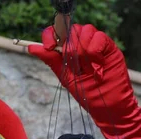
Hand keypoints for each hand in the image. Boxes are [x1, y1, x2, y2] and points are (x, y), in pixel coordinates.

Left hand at [28, 24, 140, 138]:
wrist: (107, 105)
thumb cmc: (87, 94)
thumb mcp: (65, 77)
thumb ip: (51, 60)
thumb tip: (30, 47)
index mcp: (69, 50)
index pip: (57, 31)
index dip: (51, 34)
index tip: (49, 46)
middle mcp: (82, 44)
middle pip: (72, 29)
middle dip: (70, 47)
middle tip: (75, 65)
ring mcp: (97, 44)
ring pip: (86, 31)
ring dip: (83, 50)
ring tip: (88, 68)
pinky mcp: (109, 47)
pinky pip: (100, 37)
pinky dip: (95, 51)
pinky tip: (97, 64)